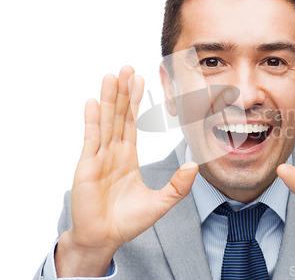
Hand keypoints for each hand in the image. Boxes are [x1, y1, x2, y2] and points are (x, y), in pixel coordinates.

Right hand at [55, 66, 197, 276]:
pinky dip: (92, 120)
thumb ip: (178, 185)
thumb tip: (195, 165)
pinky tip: (93, 101)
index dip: (134, 101)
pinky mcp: (87, 166)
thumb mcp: (161, 202)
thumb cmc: (128, 222)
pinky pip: (91, 138)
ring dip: (108, 98)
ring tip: (111, 76)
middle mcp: (112, 152)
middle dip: (122, 92)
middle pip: (118, 115)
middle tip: (126, 67)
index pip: (131, 122)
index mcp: (127, 157)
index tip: (139, 80)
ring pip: (106, 121)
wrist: (104, 239)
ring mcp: (99, 157)